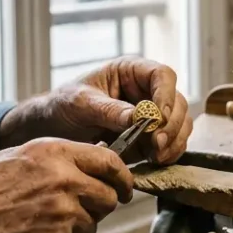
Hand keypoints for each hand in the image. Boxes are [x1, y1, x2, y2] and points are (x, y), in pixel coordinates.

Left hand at [0, 56, 192, 163]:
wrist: (52, 129)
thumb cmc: (63, 106)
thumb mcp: (81, 104)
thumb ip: (109, 110)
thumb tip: (139, 118)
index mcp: (131, 72)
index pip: (162, 75)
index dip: (166, 96)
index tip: (158, 118)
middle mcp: (147, 90)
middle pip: (178, 102)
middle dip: (171, 125)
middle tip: (157, 145)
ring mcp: (152, 115)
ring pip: (180, 124)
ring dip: (173, 142)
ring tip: (156, 157)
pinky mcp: (151, 136)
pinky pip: (171, 143)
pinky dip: (168, 153)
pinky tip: (154, 161)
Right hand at [0, 138, 133, 232]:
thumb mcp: (18, 157)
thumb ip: (58, 158)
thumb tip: (90, 164)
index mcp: (56, 153)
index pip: (110, 162)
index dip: (122, 178)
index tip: (124, 187)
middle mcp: (65, 180)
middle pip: (109, 198)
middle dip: (98, 206)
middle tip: (75, 211)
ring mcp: (63, 214)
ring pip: (91, 225)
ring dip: (73, 229)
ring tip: (37, 224)